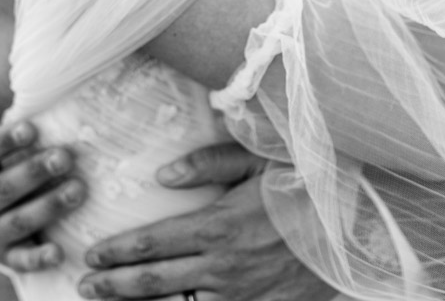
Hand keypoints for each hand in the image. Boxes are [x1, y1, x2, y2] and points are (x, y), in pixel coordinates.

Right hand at [0, 75, 86, 272]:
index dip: (3, 142)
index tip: (33, 126)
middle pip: (1, 189)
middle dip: (34, 172)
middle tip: (66, 156)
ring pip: (17, 222)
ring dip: (48, 207)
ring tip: (79, 189)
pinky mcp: (4, 258)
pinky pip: (22, 261)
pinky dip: (39, 258)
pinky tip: (60, 251)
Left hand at [80, 143, 332, 300]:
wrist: (361, 224)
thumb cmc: (308, 181)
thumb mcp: (262, 158)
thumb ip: (210, 163)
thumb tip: (163, 175)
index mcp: (220, 227)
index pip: (154, 244)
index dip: (118, 252)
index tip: (91, 255)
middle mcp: (225, 267)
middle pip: (156, 285)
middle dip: (114, 287)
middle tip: (84, 286)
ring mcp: (244, 295)